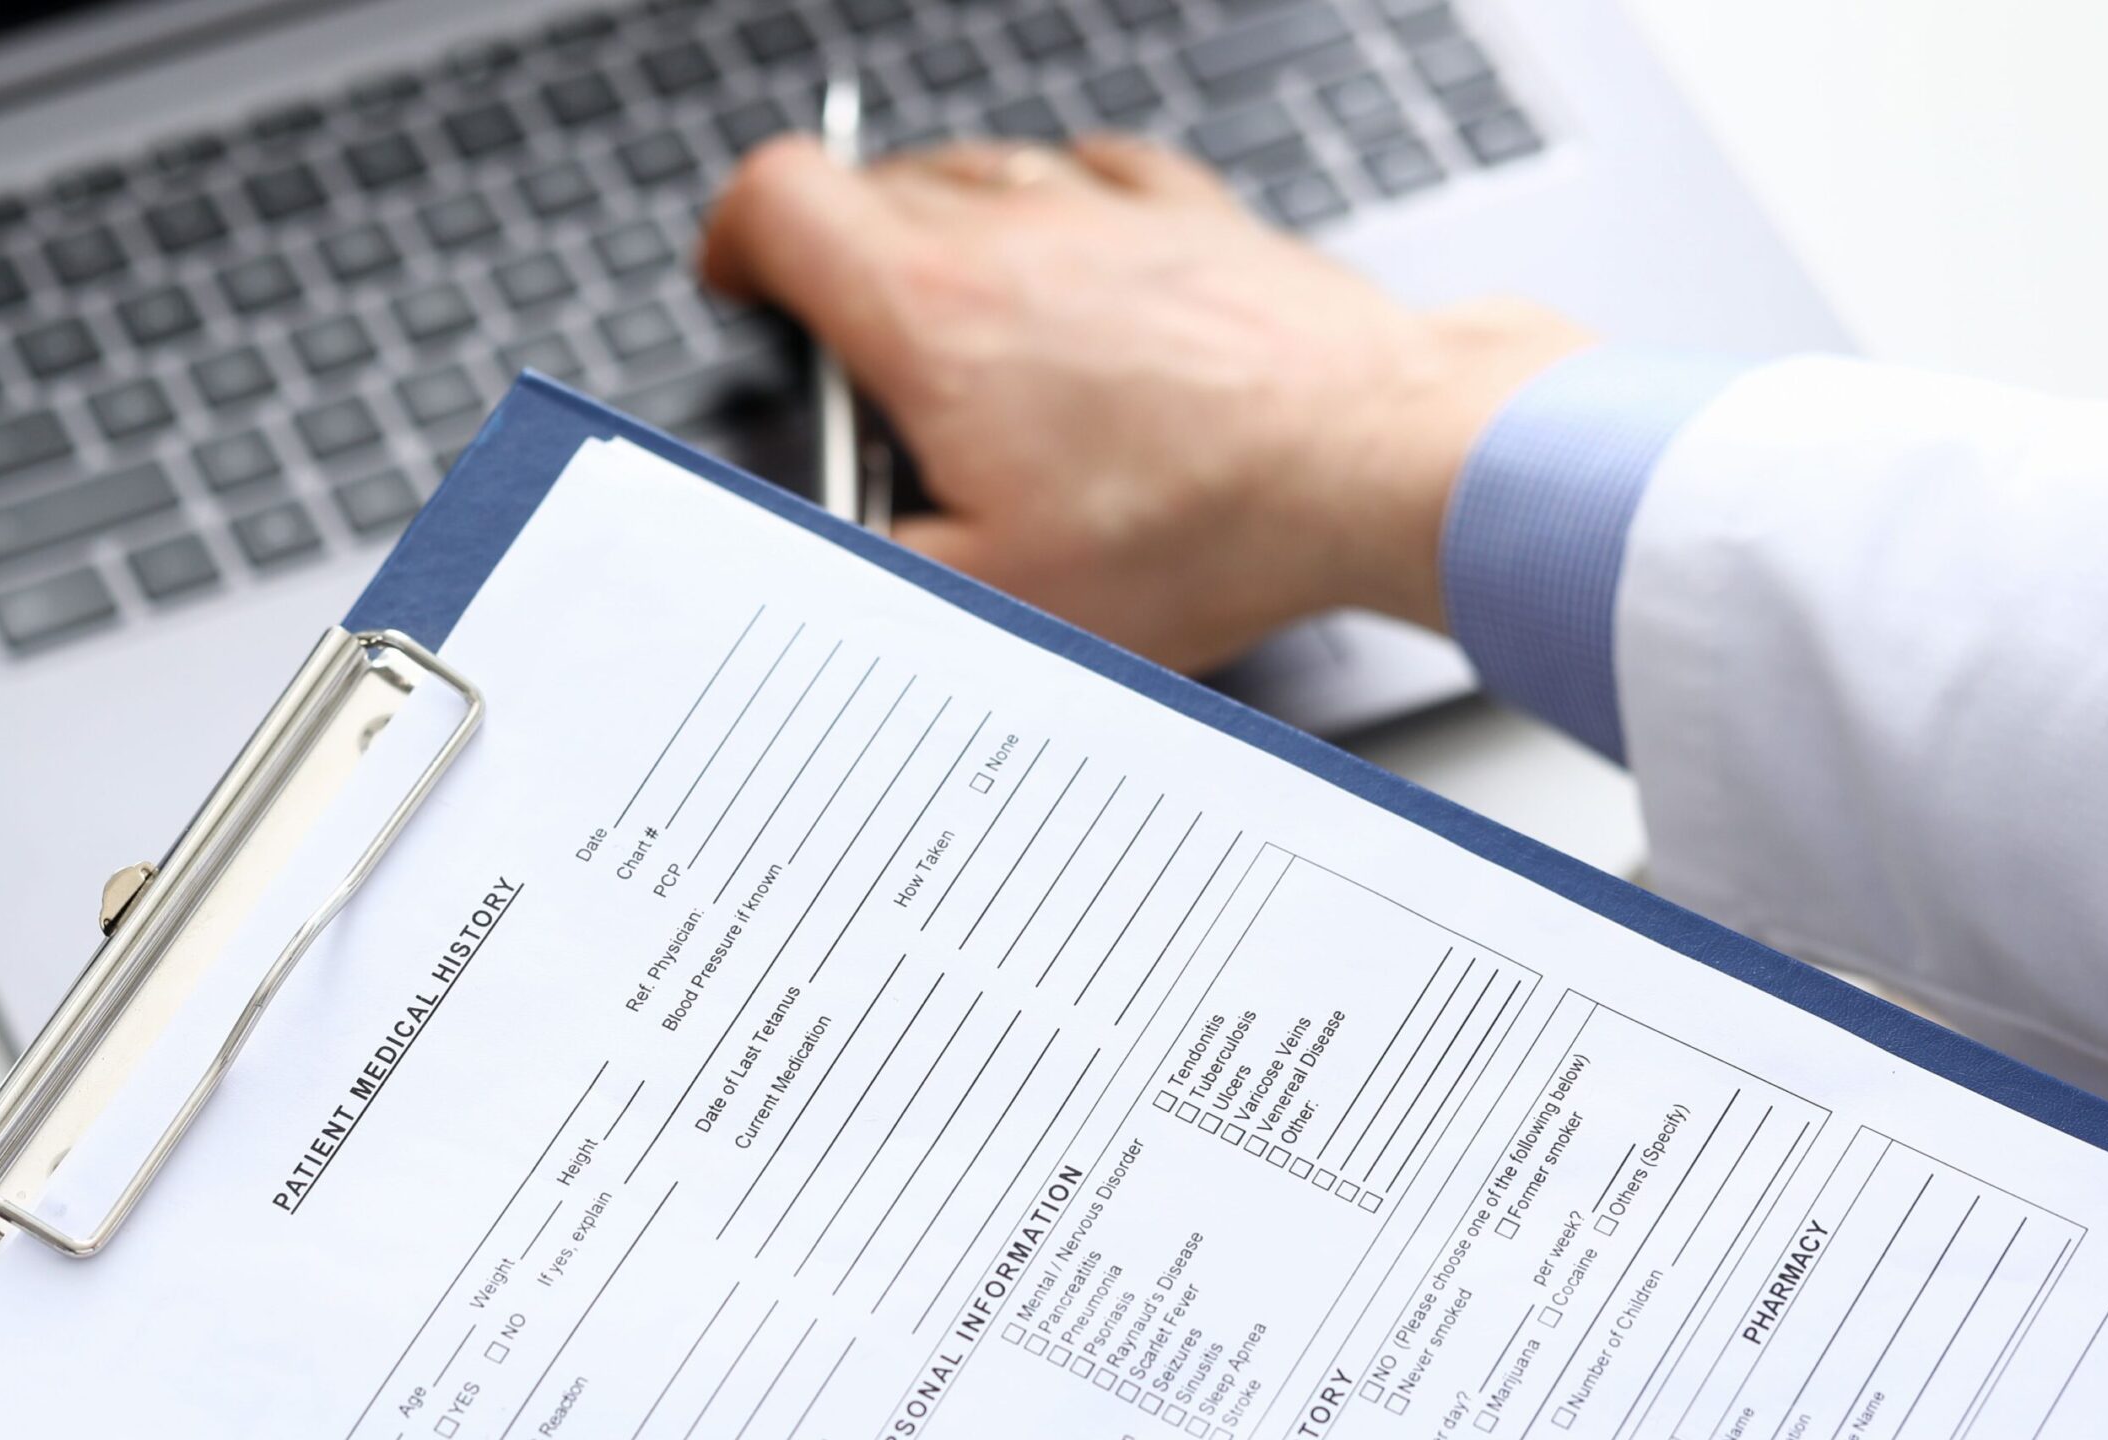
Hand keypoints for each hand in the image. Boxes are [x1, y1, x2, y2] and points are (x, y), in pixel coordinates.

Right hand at [700, 135, 1592, 672]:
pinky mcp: (1195, 215)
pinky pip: (1091, 173)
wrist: (1373, 457)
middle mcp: (1011, 228)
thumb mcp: (998, 600)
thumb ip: (884, 573)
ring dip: (942, 232)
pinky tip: (1075, 273)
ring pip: (977, 170)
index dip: (735, 239)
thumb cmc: (1200, 528)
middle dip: (834, 257)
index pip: (776, 199)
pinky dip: (1058, 213)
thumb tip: (835, 565)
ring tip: (960, 326)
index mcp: (932, 312)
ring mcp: (1107, 210)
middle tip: (854, 349)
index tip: (743, 286)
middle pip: (868, 183)